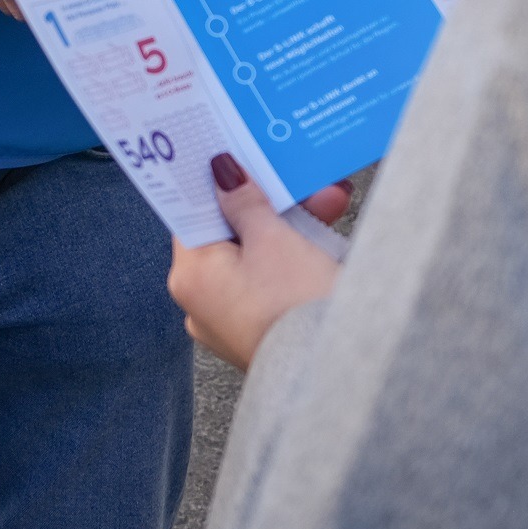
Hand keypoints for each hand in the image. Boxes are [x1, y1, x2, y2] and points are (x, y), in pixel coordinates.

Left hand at [168, 156, 350, 369]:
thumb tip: (221, 172)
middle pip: (229, 234)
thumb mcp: (272, 238)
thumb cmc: (296, 305)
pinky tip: (326, 237)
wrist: (337, 373)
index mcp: (190, 276)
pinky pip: (268, 283)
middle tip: (300, 179)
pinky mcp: (258, 333)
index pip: (192, 214)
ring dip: (290, 227)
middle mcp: (201, 302)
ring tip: (331, 201)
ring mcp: (229, 322)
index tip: (233, 156)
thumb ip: (245, 200)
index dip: (215, 183)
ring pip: (254, 257)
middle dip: (269, 204)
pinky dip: (292, 259)